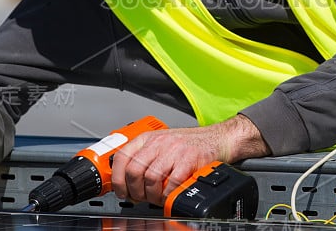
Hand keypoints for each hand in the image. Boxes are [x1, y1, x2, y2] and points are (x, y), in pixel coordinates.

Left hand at [110, 115, 269, 205]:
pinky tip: (170, 195)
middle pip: (134, 171)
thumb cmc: (189, 145)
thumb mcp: (162, 144)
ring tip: (157, 198)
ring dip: (152, 195)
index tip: (122, 191)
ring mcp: (173, 150)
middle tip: (141, 198)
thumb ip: (144, 158)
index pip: (122, 157)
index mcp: (148, 138)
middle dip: (135, 191)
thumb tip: (127, 182)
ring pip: (150, 178)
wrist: (217, 139)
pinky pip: (171, 183)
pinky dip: (168, 195)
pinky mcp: (188, 159)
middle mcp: (158, 142)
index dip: (118, 179)